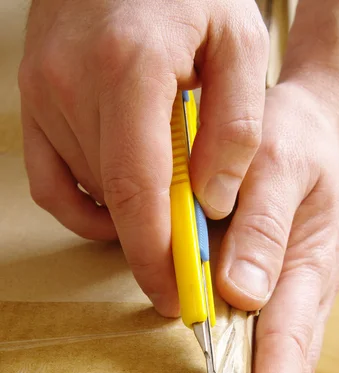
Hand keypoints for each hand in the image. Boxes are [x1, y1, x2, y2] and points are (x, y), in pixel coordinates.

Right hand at [19, 0, 267, 315]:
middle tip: (190, 255)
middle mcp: (74, 86)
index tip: (176, 298)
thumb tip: (213, 201)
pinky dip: (88, 208)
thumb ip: (236, 125)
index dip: (155, 257)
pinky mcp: (33, 104)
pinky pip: (51, 183)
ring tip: (169, 206)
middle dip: (155, 242)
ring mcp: (44, 96)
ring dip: (131, 216)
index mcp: (130, 70)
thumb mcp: (238, 42)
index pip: (139, 193)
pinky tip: (120, 206)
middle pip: (116, 202)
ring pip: (91, 194)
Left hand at [217, 82, 338, 372]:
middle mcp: (301, 294)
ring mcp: (291, 299)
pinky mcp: (275, 294)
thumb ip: (260, 224)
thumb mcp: (276, 165)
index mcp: (306, 267)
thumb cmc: (292, 143)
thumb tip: (241, 293)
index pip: (285, 346)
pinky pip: (268, 350)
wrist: (309, 129)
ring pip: (281, 372)